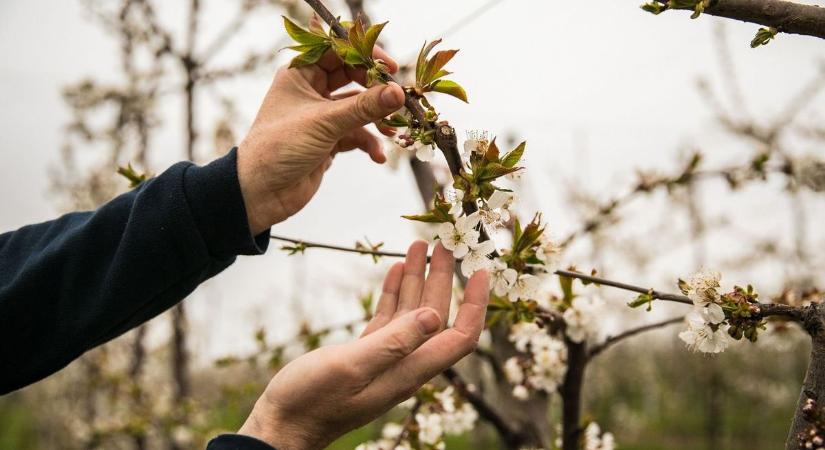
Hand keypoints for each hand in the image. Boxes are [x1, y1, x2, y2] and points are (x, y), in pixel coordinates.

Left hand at [237, 47, 405, 234]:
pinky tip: (378, 156)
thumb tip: (398, 93)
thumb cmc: (279, 147)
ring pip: (358, 109)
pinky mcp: (329, 141)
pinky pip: (356, 135)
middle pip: (352, 79)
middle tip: (398, 99)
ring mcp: (321, 117)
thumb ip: (363, 107)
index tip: (390, 68)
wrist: (260, 193)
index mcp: (300, 74)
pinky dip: (369, 143)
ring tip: (391, 132)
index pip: (338, 52)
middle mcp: (311, 91)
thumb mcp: (324, 123)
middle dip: (375, 90)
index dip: (364, 56)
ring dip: (376, 120)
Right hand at [237, 241, 489, 449]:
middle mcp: (405, 363)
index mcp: (410, 369)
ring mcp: (385, 358)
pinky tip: (397, 269)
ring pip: (413, 312)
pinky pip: (389, 317)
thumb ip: (393, 343)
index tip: (484, 270)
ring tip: (420, 245)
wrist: (281, 424)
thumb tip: (435, 317)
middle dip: (446, 278)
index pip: (460, 336)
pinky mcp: (364, 354)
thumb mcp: (352, 367)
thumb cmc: (312, 400)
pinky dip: (395, 292)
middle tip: (446, 242)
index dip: (476, 304)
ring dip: (419, 278)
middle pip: (438, 315)